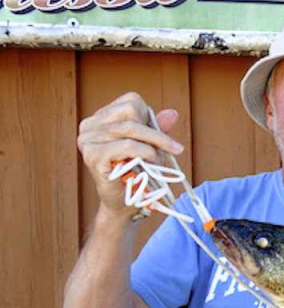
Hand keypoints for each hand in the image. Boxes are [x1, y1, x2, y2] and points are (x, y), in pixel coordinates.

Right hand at [76, 92, 183, 218]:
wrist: (125, 205)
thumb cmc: (136, 174)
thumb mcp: (150, 147)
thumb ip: (157, 129)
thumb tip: (173, 113)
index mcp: (100, 119)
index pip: (131, 101)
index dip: (150, 118)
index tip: (161, 138)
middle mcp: (89, 126)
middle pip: (131, 111)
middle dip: (156, 132)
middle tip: (172, 149)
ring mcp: (87, 140)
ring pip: (130, 128)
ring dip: (154, 145)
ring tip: (160, 160)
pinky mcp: (92, 155)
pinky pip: (125, 146)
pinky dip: (144, 153)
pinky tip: (151, 163)